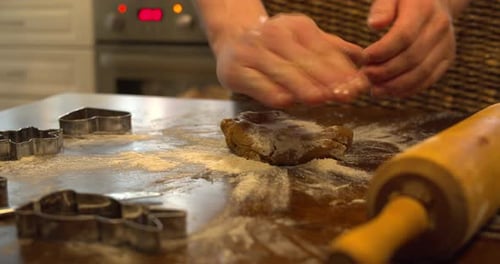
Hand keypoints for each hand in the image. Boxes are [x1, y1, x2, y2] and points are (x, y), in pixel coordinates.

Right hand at [215, 14, 369, 107]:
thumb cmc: (273, 46)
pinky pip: (259, 85)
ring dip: (304, 87)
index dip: (343, 69)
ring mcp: (253, 52)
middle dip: (328, 80)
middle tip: (346, 96)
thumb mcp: (303, 40)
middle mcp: (274, 35)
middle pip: (306, 61)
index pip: (324, 50)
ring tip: (322, 99)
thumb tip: (362, 59)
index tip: (359, 86)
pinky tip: (288, 102)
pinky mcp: (235, 70)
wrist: (231, 39)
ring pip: (283, 72)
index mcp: (296, 26)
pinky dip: (274, 93)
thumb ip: (331, 49)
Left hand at [363, 0, 456, 96]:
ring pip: (421, 73)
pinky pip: (428, 80)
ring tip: (374, 89)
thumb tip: (374, 25)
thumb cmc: (404, 0)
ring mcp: (446, 45)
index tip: (364, 58)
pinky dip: (407, 90)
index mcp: (425, 9)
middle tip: (364, 76)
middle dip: (385, 71)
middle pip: (411, 58)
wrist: (435, 2)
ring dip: (395, 85)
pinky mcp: (446, 59)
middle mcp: (440, 28)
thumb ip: (382, 7)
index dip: (382, 51)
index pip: (404, 36)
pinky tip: (389, 92)